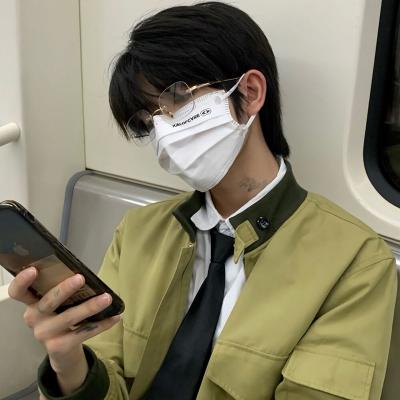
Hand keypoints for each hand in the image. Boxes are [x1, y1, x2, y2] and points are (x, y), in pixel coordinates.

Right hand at [8, 267, 120, 389]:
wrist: (62, 351)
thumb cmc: (61, 317)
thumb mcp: (56, 305)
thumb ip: (62, 291)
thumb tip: (83, 273)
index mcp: (31, 303)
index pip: (18, 292)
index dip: (22, 281)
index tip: (33, 269)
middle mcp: (34, 318)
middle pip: (48, 302)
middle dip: (64, 289)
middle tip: (80, 278)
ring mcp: (45, 334)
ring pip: (69, 317)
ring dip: (90, 307)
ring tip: (107, 298)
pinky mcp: (59, 346)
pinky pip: (84, 332)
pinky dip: (102, 324)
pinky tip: (115, 317)